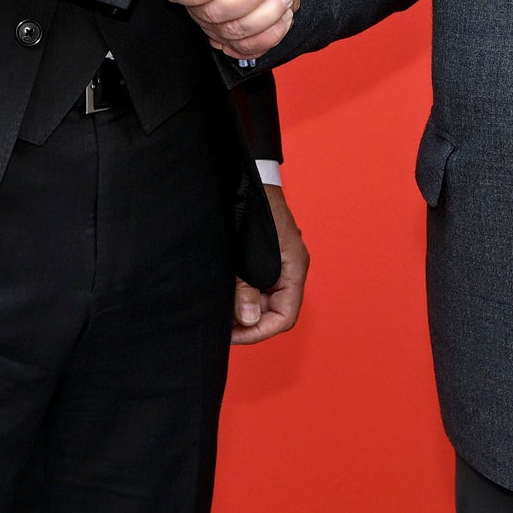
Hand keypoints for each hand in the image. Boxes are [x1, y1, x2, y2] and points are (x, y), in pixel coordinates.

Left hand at [232, 184, 308, 344]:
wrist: (247, 178)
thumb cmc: (250, 210)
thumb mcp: (245, 255)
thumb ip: (246, 289)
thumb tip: (248, 320)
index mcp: (294, 268)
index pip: (284, 318)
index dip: (258, 332)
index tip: (231, 334)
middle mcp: (291, 268)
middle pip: (275, 311)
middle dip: (248, 321)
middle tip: (219, 324)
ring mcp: (280, 262)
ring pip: (266, 299)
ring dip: (244, 307)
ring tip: (218, 308)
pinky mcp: (267, 256)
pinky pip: (259, 284)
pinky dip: (243, 292)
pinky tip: (224, 292)